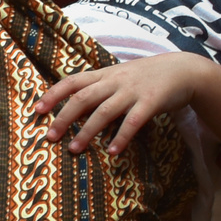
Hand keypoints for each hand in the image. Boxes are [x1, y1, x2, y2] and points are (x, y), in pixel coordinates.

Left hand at [35, 53, 216, 155]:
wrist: (183, 69)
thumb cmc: (145, 77)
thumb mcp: (119, 77)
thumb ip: (99, 89)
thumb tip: (74, 108)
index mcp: (104, 74)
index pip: (72, 81)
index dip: (53, 94)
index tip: (37, 110)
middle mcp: (115, 81)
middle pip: (82, 98)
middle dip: (64, 118)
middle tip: (49, 137)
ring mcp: (133, 91)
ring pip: (104, 111)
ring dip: (88, 132)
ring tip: (74, 150)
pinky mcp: (152, 101)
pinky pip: (134, 121)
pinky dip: (122, 136)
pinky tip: (113, 152)